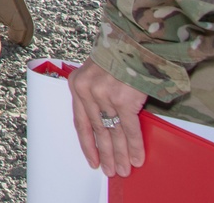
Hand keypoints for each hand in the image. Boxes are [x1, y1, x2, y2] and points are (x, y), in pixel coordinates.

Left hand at [68, 60, 148, 176]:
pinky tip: (137, 158)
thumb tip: (105, 124)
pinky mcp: (123, 99)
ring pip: (113, 132)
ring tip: (124, 169)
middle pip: (97, 130)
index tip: (93, 160)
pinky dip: (135, 146)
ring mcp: (104, 96)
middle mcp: (87, 91)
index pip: (79, 122)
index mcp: (77, 84)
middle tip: (111, 171)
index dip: (87, 144)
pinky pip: (130, 129)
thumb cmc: (116, 57)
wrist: (133, 42)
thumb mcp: (95, 72)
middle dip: (106, 154)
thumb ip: (94, 95)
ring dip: (120, 154)